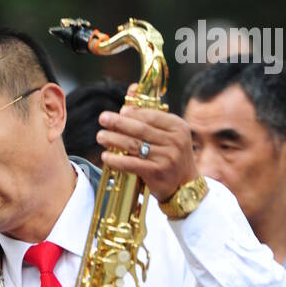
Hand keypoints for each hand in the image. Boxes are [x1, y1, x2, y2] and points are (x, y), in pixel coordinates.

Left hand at [97, 83, 197, 201]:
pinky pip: (132, 164)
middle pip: (140, 129)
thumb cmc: (172, 157)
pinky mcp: (156, 173)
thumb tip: (128, 99)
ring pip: (134, 146)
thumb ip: (152, 119)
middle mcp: (174, 141)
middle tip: (103, 118)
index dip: (133, 113)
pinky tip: (106, 157)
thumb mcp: (169, 135)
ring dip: (114, 140)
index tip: (120, 111)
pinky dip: (117, 160)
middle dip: (119, 123)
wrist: (184, 187)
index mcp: (178, 127)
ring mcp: (166, 158)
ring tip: (101, 136)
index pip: (152, 116)